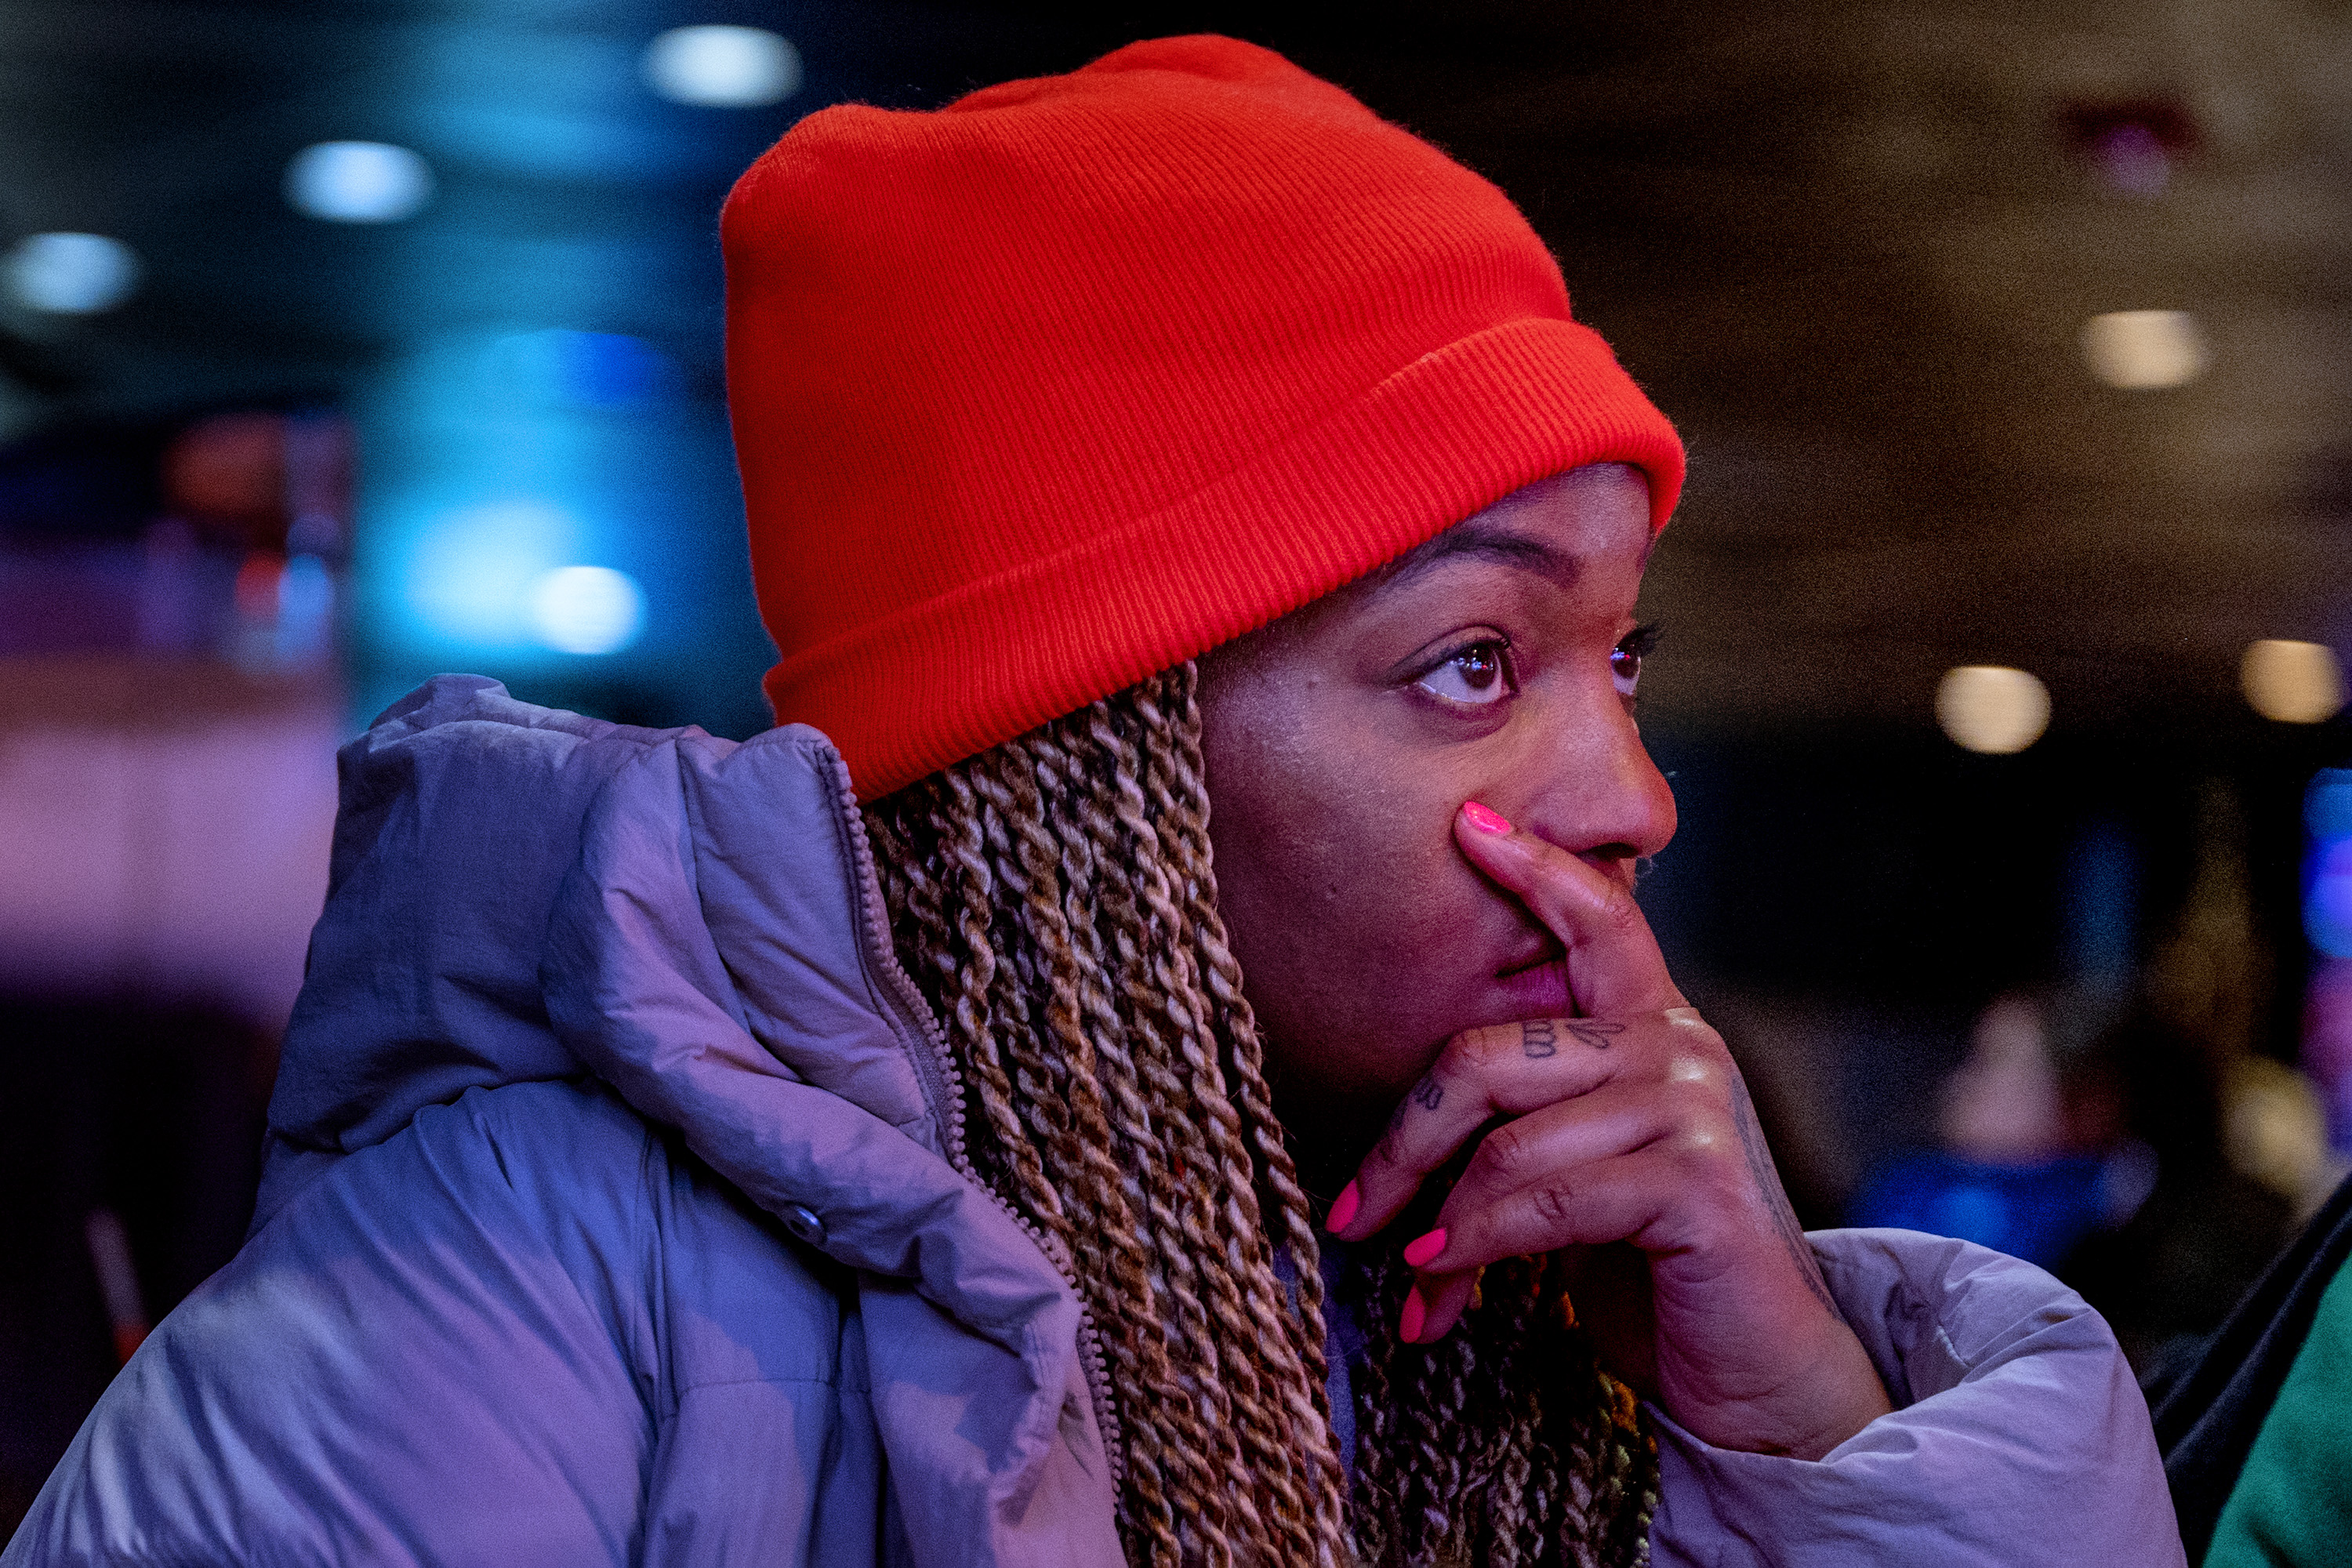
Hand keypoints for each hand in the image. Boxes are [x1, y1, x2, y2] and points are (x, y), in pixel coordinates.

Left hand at [1326, 801, 1892, 1459]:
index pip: (1598, 920)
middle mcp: (1680, 1045)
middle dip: (1405, 1143)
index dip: (1534, 868)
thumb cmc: (1660, 1275)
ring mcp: (1692, 1104)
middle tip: (1351, 1216)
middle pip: (1491, 1055)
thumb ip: (1522, 1131)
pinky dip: (1476, 1247)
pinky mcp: (1696, 1178)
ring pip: (1509, 1141)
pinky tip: (1442, 1285)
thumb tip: (1395, 1167)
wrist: (1763, 1375)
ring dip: (1439, 1227)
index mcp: (1653, 1027)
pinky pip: (1545, 1199)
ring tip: (1412, 1286)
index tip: (1466, 825)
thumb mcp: (1582, 1179)